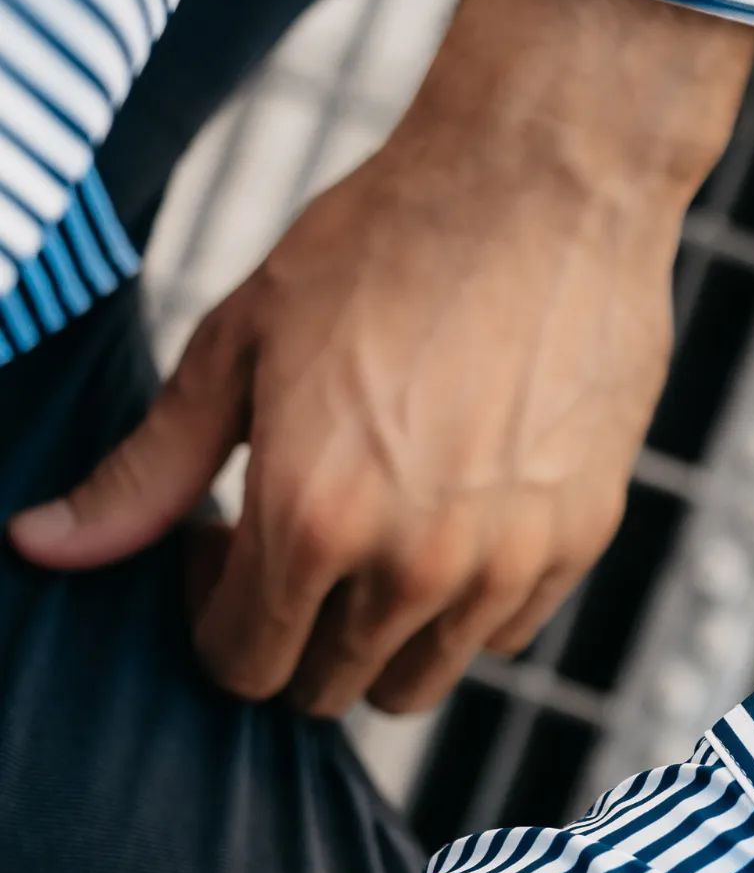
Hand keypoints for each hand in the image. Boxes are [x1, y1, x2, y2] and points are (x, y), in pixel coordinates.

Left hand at [8, 0, 753, 713]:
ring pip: (420, 678)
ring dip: (378, 630)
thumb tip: (41, 547)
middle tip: (296, 531)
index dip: (212, 613)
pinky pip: (506, 631)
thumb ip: (149, 469)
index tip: (223, 538)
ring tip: (375, 528)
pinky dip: (466, 604)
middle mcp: (416, 565)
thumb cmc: (384, 243)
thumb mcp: (239, 344)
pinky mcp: (582, 538)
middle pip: (329, 688)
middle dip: (291, 631)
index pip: (243, 664)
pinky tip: (452, 513)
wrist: (548, 184)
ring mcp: (510, 559)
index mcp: (313, 520)